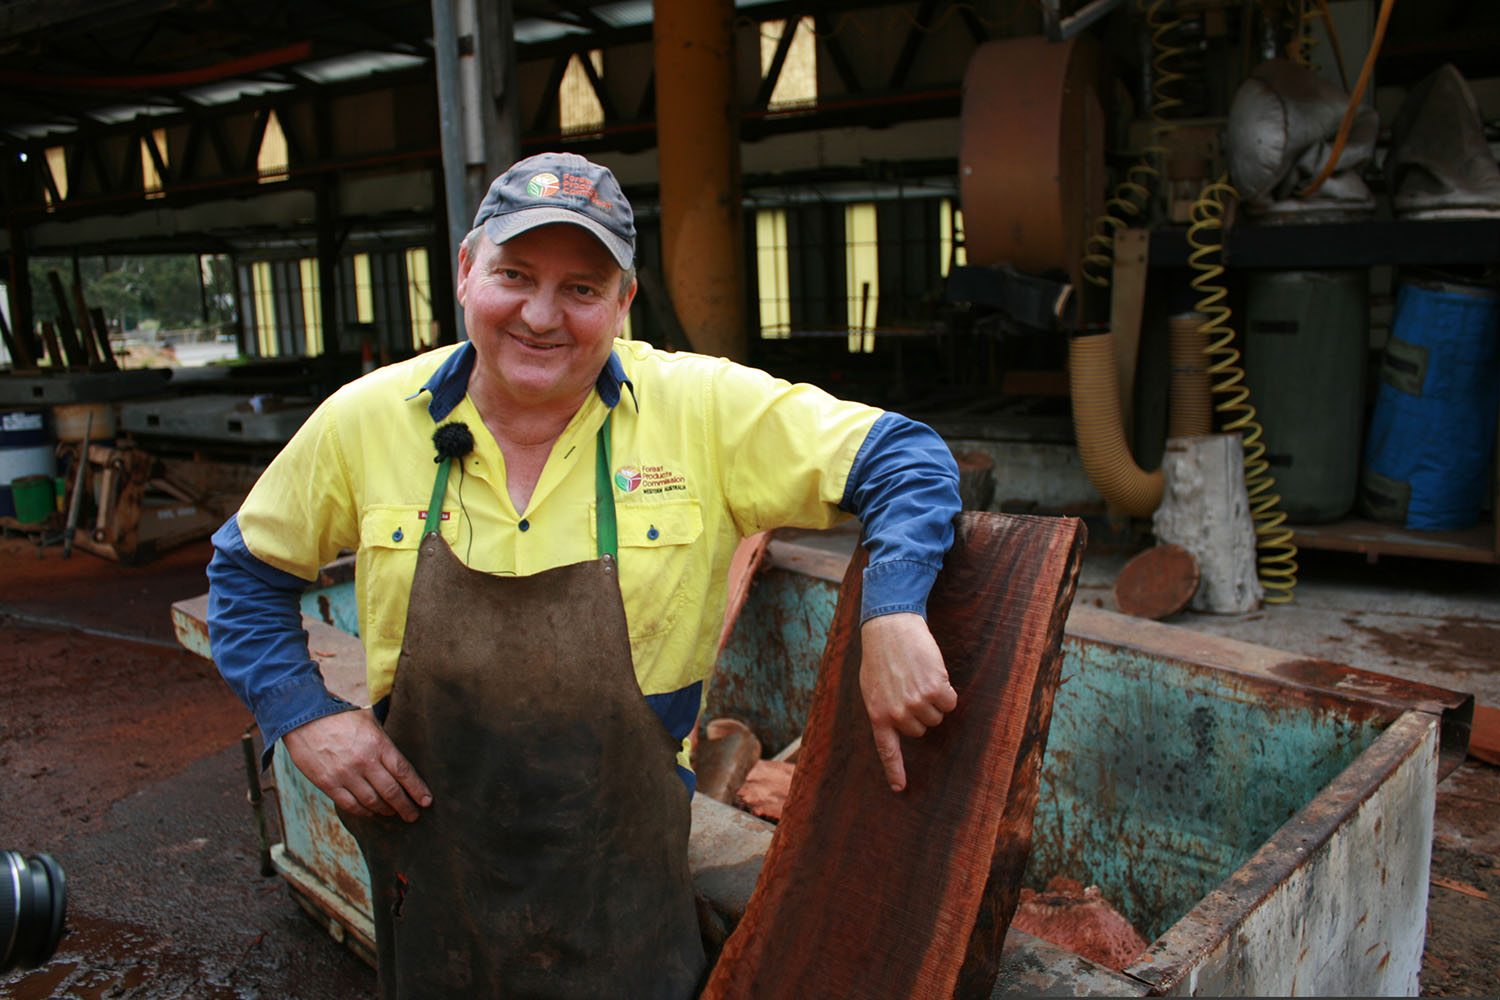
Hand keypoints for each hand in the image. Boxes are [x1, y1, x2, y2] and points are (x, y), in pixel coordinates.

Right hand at [281, 708, 431, 821]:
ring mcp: (345, 774)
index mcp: (378, 744)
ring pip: (372, 801)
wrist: (303, 717)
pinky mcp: (328, 783)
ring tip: (393, 813)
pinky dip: (364, 811)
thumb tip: (400, 754)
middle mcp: (364, 761)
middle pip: (392, 791)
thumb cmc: (339, 716)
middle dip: (406, 806)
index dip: (417, 789)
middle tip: (413, 815)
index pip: (404, 772)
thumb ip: (385, 739)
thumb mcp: (369, 720)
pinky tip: (371, 812)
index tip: (426, 801)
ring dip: (386, 810)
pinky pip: (350, 805)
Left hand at [859, 612, 956, 792]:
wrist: (890, 626)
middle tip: (910, 687)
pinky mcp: (935, 690)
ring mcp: (916, 703)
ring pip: (937, 716)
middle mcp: (897, 714)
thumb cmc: (880, 655)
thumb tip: (897, 724)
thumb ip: (884, 708)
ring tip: (919, 676)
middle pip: (921, 729)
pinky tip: (934, 673)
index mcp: (878, 714)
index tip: (900, 789)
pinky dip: (948, 690)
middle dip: (920, 711)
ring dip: (934, 699)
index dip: (895, 770)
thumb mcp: (872, 686)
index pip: (887, 750)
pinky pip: (950, 703)